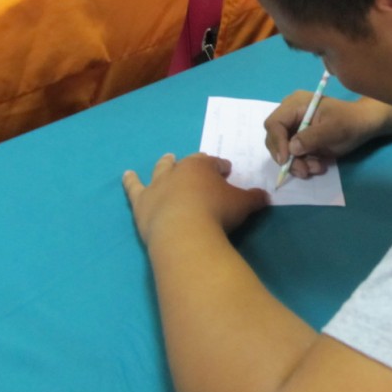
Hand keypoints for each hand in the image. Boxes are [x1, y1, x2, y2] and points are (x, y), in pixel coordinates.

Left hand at [123, 153, 267, 243]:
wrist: (184, 233)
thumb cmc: (217, 213)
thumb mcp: (244, 204)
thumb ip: (254, 198)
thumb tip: (265, 196)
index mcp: (202, 166)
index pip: (213, 163)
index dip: (221, 167)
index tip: (227, 172)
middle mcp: (178, 170)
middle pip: (187, 163)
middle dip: (194, 164)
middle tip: (200, 167)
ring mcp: (158, 185)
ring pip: (161, 170)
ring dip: (165, 164)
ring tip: (168, 158)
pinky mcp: (142, 202)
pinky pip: (134, 188)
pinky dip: (130, 181)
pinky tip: (127, 175)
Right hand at [264, 94, 387, 178]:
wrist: (363, 125)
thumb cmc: (350, 121)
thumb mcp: (334, 128)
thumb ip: (312, 137)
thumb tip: (291, 149)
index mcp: (295, 104)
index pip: (274, 123)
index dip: (277, 142)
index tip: (286, 160)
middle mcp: (290, 115)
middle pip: (274, 139)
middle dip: (287, 158)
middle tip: (304, 170)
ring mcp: (294, 128)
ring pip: (282, 151)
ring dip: (297, 164)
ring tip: (317, 167)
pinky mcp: (299, 141)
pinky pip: (293, 156)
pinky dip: (302, 164)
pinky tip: (318, 165)